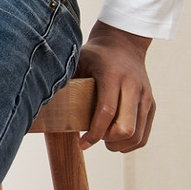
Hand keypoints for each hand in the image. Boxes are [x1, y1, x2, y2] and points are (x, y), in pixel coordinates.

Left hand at [76, 22, 156, 151]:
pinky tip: (116, 140)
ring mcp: (145, 95)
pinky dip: (130, 144)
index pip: (106, 112)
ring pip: (136, 135)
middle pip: (125, 128)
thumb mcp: (77, 62)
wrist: (124, 43)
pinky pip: (144, 135)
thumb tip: (39, 104)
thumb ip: (65, 82)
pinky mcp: (151, 103)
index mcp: (112, 75)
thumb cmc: (94, 56)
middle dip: (108, 141)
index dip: (94, 134)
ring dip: (119, 145)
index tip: (82, 144)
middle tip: (95, 139)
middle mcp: (132, 86)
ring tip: (105, 140)